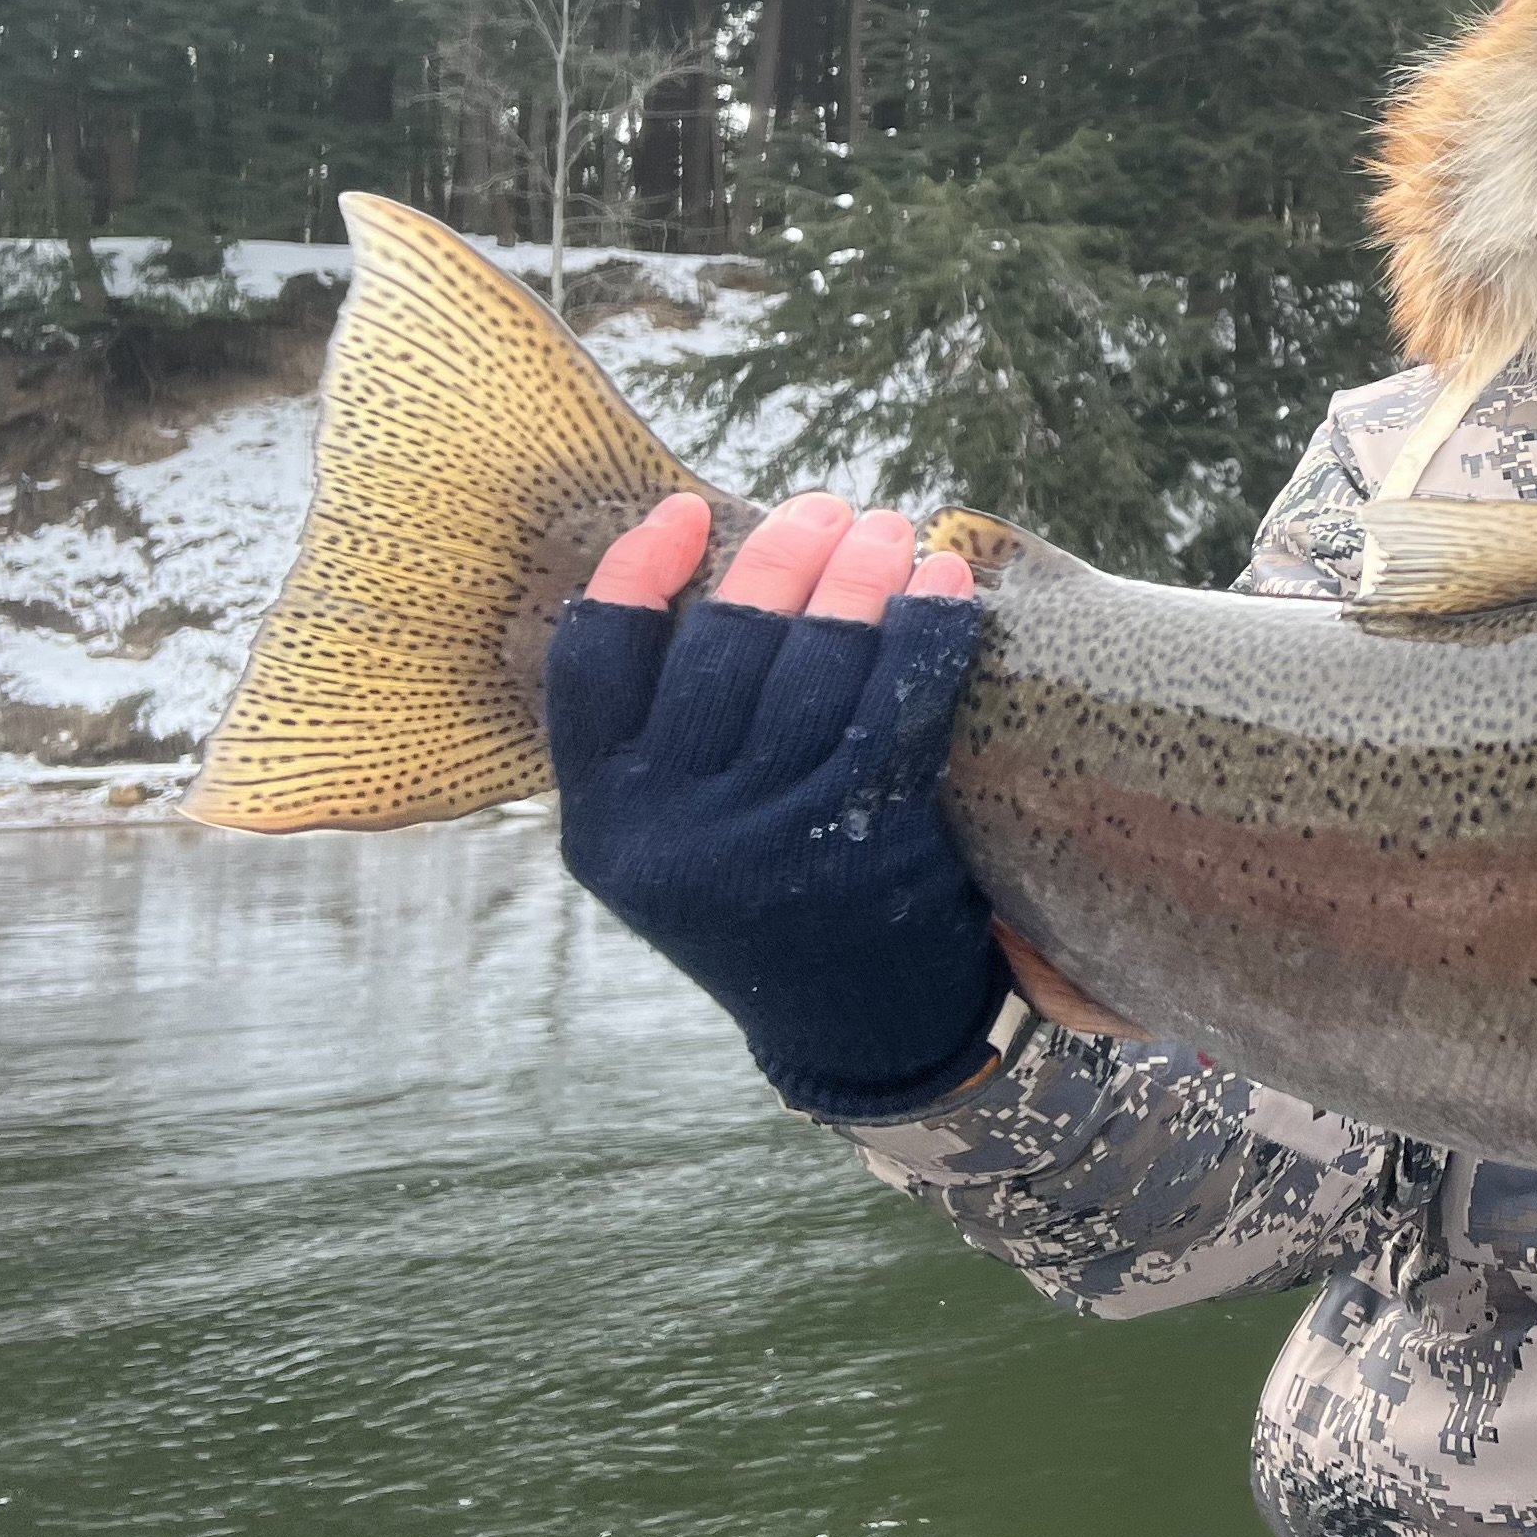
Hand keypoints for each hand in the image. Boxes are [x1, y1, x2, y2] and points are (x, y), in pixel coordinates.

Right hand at [546, 492, 1011, 1120]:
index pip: (590, 667)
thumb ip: (668, 738)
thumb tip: (720, 568)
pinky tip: (946, 587)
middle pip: (718, 649)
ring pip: (813, 667)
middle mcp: (670, 833)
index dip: (632, 572)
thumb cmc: (762, 898)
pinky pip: (898, 708)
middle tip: (827, 506)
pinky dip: (926, 633)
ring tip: (890, 529)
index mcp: (603, 822)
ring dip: (858, 577)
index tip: (686, 509)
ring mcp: (768, 841)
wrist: (853, 1030)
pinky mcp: (863, 846)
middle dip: (781, 556)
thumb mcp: (673, 841)